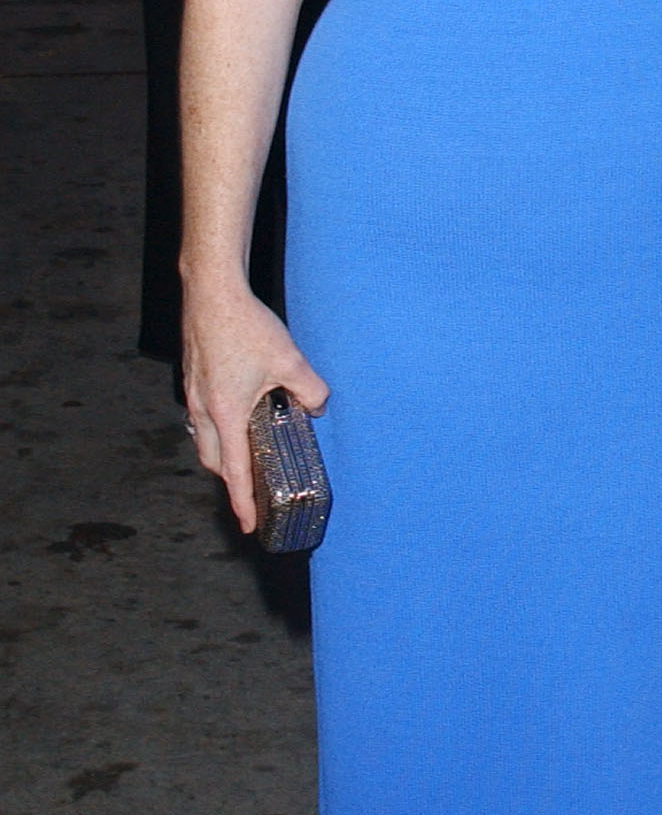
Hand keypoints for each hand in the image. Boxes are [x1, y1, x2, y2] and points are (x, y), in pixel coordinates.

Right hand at [182, 281, 328, 531]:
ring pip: (202, 437)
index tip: (246, 524)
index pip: (233, 470)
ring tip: (246, 450)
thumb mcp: (290, 360)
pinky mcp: (191, 377)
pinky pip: (199, 415)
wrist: (210, 289)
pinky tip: (234, 412)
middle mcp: (202, 409)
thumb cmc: (246, 325)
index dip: (241, 501)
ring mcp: (192, 393)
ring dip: (220, 450)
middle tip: (252, 485)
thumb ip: (310, 390)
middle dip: (230, 477)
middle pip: (211, 459)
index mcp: (225, 413)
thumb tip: (317, 408)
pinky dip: (214, 426)